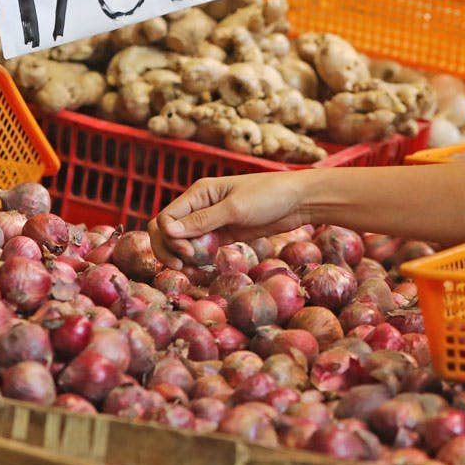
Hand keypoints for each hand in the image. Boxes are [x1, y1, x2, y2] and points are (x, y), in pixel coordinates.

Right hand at [148, 172, 308, 269]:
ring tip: (193, 272)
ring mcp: (211, 222)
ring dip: (181, 258)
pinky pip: (200, 248)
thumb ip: (202, 221)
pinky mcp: (223, 234)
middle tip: (184, 266)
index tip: (189, 252)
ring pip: (182, 242)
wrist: (298, 201)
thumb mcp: (235, 208)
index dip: (169, 238)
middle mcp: (200, 206)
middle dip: (169, 250)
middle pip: (167, 231)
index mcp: (198, 193)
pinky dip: (197, 260)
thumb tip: (166, 231)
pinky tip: (203, 269)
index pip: (165, 217)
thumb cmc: (268, 196)